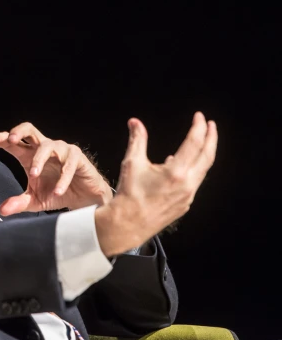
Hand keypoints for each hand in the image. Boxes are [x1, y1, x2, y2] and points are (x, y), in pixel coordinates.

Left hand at [0, 122, 111, 214]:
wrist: (84, 200)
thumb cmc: (56, 193)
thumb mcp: (35, 200)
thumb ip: (19, 203)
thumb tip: (3, 210)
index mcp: (29, 155)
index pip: (14, 142)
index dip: (1, 138)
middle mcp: (44, 149)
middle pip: (30, 130)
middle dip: (19, 131)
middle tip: (11, 140)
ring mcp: (61, 150)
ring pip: (48, 146)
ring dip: (39, 159)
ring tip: (33, 174)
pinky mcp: (77, 157)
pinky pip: (68, 164)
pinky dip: (62, 178)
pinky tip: (57, 191)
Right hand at [95, 112, 217, 255]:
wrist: (128, 223)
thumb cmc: (129, 194)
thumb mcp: (132, 163)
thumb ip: (137, 140)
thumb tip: (135, 122)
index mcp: (176, 173)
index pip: (194, 143)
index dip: (198, 127)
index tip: (199, 116)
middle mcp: (187, 185)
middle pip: (207, 156)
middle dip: (211, 138)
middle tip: (210, 125)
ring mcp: (188, 196)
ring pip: (203, 170)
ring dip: (205, 154)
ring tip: (202, 142)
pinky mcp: (185, 204)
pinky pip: (194, 182)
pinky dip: (193, 168)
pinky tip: (183, 164)